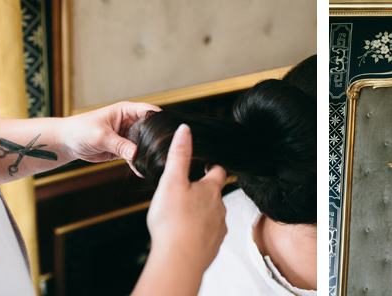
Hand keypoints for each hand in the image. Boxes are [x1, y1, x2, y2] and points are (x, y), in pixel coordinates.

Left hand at [57, 101, 159, 174]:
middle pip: (150, 129)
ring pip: (144, 144)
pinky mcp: (123, 149)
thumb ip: (120, 145)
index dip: (160, 119)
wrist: (67, 142)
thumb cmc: (80, 130)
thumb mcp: (101, 136)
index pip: (149, 112)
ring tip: (154, 162)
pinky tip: (141, 171)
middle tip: (163, 151)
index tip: (169, 131)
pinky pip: (135, 156)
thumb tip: (136, 154)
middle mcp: (130, 122)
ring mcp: (127, 136)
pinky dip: (138, 163)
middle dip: (156, 140)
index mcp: (126, 111)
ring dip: (147, 153)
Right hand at [146, 123, 227, 271]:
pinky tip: (187, 235)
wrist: (180, 260)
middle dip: (203, 191)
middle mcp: (220, 209)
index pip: (218, 171)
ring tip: (184, 215)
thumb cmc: (173, 221)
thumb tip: (186, 130)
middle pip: (215, 195)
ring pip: (213, 216)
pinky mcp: (213, 247)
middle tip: (188, 190)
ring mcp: (219, 229)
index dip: (211, 166)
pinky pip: (208, 236)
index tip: (204, 164)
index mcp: (210, 190)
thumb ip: (179, 155)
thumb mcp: (171, 182)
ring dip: (201, 213)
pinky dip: (199, 233)